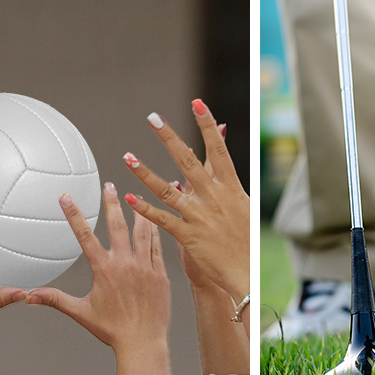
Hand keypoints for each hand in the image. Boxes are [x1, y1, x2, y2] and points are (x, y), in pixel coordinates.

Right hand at [29, 183, 171, 351]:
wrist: (143, 343)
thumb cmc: (113, 330)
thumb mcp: (81, 312)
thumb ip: (55, 299)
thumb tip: (30, 296)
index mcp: (104, 270)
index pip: (84, 236)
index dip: (73, 215)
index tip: (66, 197)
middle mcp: (125, 264)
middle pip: (117, 225)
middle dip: (111, 202)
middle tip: (109, 185)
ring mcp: (145, 267)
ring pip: (142, 231)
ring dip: (138, 211)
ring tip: (136, 194)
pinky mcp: (161, 273)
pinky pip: (159, 246)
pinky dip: (157, 230)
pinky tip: (155, 220)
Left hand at [123, 99, 248, 297]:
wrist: (248, 272)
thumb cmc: (245, 239)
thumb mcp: (242, 206)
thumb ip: (223, 184)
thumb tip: (213, 164)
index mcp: (230, 188)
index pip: (218, 149)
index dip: (208, 125)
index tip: (198, 103)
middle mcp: (214, 197)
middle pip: (188, 161)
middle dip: (169, 138)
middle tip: (152, 117)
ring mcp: (199, 216)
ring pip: (168, 189)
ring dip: (145, 172)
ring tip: (127, 156)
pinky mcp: (188, 236)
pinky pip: (162, 219)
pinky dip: (145, 209)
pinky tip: (130, 198)